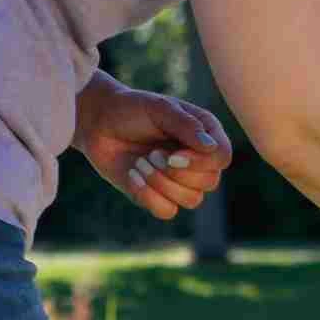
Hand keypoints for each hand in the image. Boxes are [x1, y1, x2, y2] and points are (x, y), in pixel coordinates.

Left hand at [72, 74, 231, 221]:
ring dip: (161, 183)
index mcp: (205, 135)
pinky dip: (147, 196)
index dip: (201, 162)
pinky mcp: (160, 197)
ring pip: (192, 200)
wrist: (97, 123)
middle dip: (176, 172)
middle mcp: (198, 161)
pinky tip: (132, 175)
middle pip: (209, 182)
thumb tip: (211, 147)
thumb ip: (186, 125)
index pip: (222, 157)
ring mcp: (181, 181)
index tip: (173, 154)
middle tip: (151, 153)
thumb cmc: (130, 109)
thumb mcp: (158, 108)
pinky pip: (167, 211)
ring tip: (140, 162)